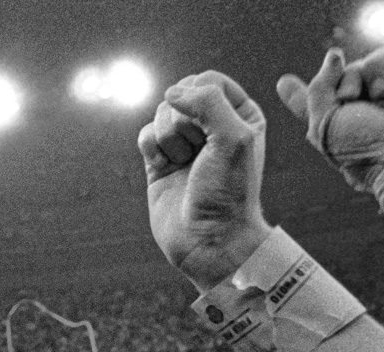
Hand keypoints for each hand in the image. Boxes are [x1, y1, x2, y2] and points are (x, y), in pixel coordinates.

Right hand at [139, 71, 273, 290]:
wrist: (208, 239)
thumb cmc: (228, 192)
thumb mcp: (234, 138)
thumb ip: (208, 101)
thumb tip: (171, 92)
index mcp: (239, 115)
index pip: (208, 80)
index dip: (200, 98)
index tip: (208, 129)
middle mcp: (211, 126)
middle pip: (180, 95)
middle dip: (182, 122)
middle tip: (197, 152)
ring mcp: (184, 143)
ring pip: (159, 114)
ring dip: (168, 139)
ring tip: (184, 164)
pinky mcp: (159, 161)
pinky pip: (145, 135)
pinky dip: (151, 148)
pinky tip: (165, 168)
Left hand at [275, 41, 383, 194]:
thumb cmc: (366, 148)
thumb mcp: (324, 124)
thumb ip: (317, 88)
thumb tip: (333, 55)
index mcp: (351, 119)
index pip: (332, 92)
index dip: (322, 84)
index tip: (291, 84)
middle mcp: (379, 105)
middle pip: (354, 68)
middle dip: (350, 77)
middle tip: (353, 97)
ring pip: (382, 56)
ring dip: (376, 69)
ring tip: (383, 92)